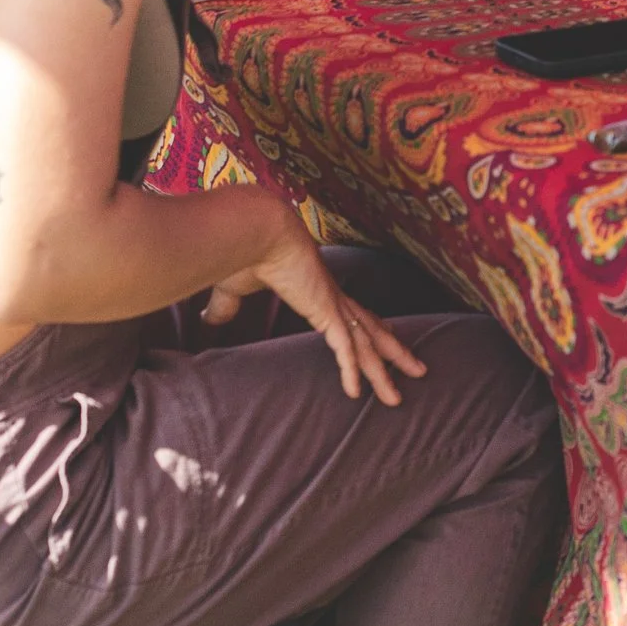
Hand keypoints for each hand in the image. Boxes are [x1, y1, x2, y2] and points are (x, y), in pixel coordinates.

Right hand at [205, 206, 427, 402]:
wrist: (255, 229)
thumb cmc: (245, 252)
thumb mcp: (234, 287)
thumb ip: (227, 306)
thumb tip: (209, 319)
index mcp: (319, 289)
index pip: (354, 314)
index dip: (370, 331)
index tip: (385, 341)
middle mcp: (333, 298)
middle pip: (374, 331)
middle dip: (395, 354)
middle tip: (417, 371)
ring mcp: (332, 304)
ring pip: (367, 346)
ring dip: (383, 373)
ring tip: (398, 396)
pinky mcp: (325, 310)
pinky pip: (344, 348)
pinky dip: (351, 371)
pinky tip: (356, 392)